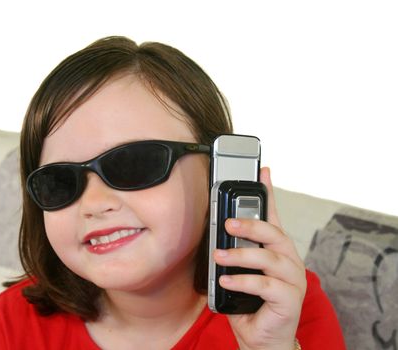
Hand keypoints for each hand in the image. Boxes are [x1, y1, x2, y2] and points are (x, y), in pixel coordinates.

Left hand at [213, 167, 306, 349]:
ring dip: (241, 256)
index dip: (268, 193)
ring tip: (219, 257)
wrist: (261, 339)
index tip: (262, 171)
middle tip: (227, 223)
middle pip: (274, 233)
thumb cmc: (250, 303)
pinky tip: (226, 281)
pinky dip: (243, 281)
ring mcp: (292, 280)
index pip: (273, 216)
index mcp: (275, 250)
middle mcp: (288, 261)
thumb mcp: (239, 272)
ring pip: (270, 259)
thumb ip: (233, 253)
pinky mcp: (289, 300)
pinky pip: (266, 286)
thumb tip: (213, 236)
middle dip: (250, 224)